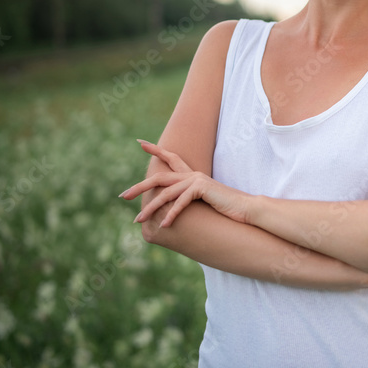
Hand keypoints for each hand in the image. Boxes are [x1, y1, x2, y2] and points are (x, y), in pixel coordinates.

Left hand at [121, 140, 250, 226]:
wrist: (245, 209)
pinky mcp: (202, 188)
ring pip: (166, 193)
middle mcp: (191, 175)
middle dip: (139, 187)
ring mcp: (196, 180)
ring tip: (138, 220)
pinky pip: (181, 202)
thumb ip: (187, 201)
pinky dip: (171, 214)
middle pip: (159, 178)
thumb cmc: (225, 209)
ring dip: (150, 208)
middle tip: (122, 196)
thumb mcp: (202, 203)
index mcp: (191, 175)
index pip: (170, 159)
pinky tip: (163, 225)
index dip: (155, 150)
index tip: (140, 143)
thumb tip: (170, 210)